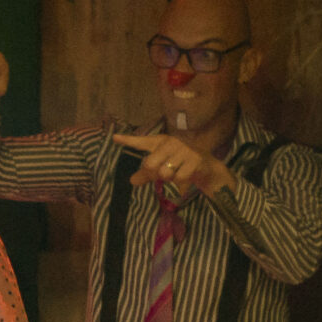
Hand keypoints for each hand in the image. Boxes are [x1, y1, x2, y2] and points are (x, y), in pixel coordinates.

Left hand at [111, 132, 230, 197]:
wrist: (207, 168)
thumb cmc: (181, 165)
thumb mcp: (162, 168)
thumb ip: (147, 174)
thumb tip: (132, 181)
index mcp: (161, 142)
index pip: (142, 142)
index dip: (128, 140)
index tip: (114, 138)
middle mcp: (172, 143)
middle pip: (150, 164)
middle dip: (154, 174)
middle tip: (165, 174)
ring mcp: (184, 150)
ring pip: (164, 173)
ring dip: (170, 179)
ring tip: (178, 173)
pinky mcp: (195, 160)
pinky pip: (179, 178)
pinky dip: (181, 183)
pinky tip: (188, 176)